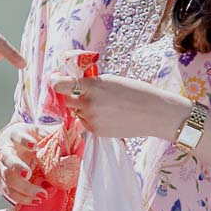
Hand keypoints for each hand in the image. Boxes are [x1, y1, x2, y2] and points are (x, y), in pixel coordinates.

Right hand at [0, 122, 49, 205]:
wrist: (9, 149)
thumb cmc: (29, 140)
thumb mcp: (41, 133)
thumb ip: (56, 132)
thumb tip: (79, 125)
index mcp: (15, 136)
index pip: (17, 136)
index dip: (23, 140)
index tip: (34, 145)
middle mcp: (5, 152)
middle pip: (7, 160)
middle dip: (17, 167)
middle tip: (28, 174)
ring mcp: (1, 168)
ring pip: (8, 179)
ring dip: (24, 189)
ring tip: (41, 195)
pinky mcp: (2, 182)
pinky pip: (10, 192)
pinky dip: (23, 198)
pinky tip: (36, 201)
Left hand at [49, 72, 189, 139]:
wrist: (154, 113)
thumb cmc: (136, 91)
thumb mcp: (111, 80)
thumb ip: (90, 82)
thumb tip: (72, 82)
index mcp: (91, 87)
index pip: (59, 85)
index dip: (56, 81)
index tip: (59, 79)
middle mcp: (88, 104)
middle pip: (65, 100)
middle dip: (70, 95)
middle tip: (80, 91)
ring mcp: (91, 120)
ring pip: (76, 112)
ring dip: (82, 107)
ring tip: (103, 104)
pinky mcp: (96, 132)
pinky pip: (85, 123)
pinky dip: (90, 118)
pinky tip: (107, 114)